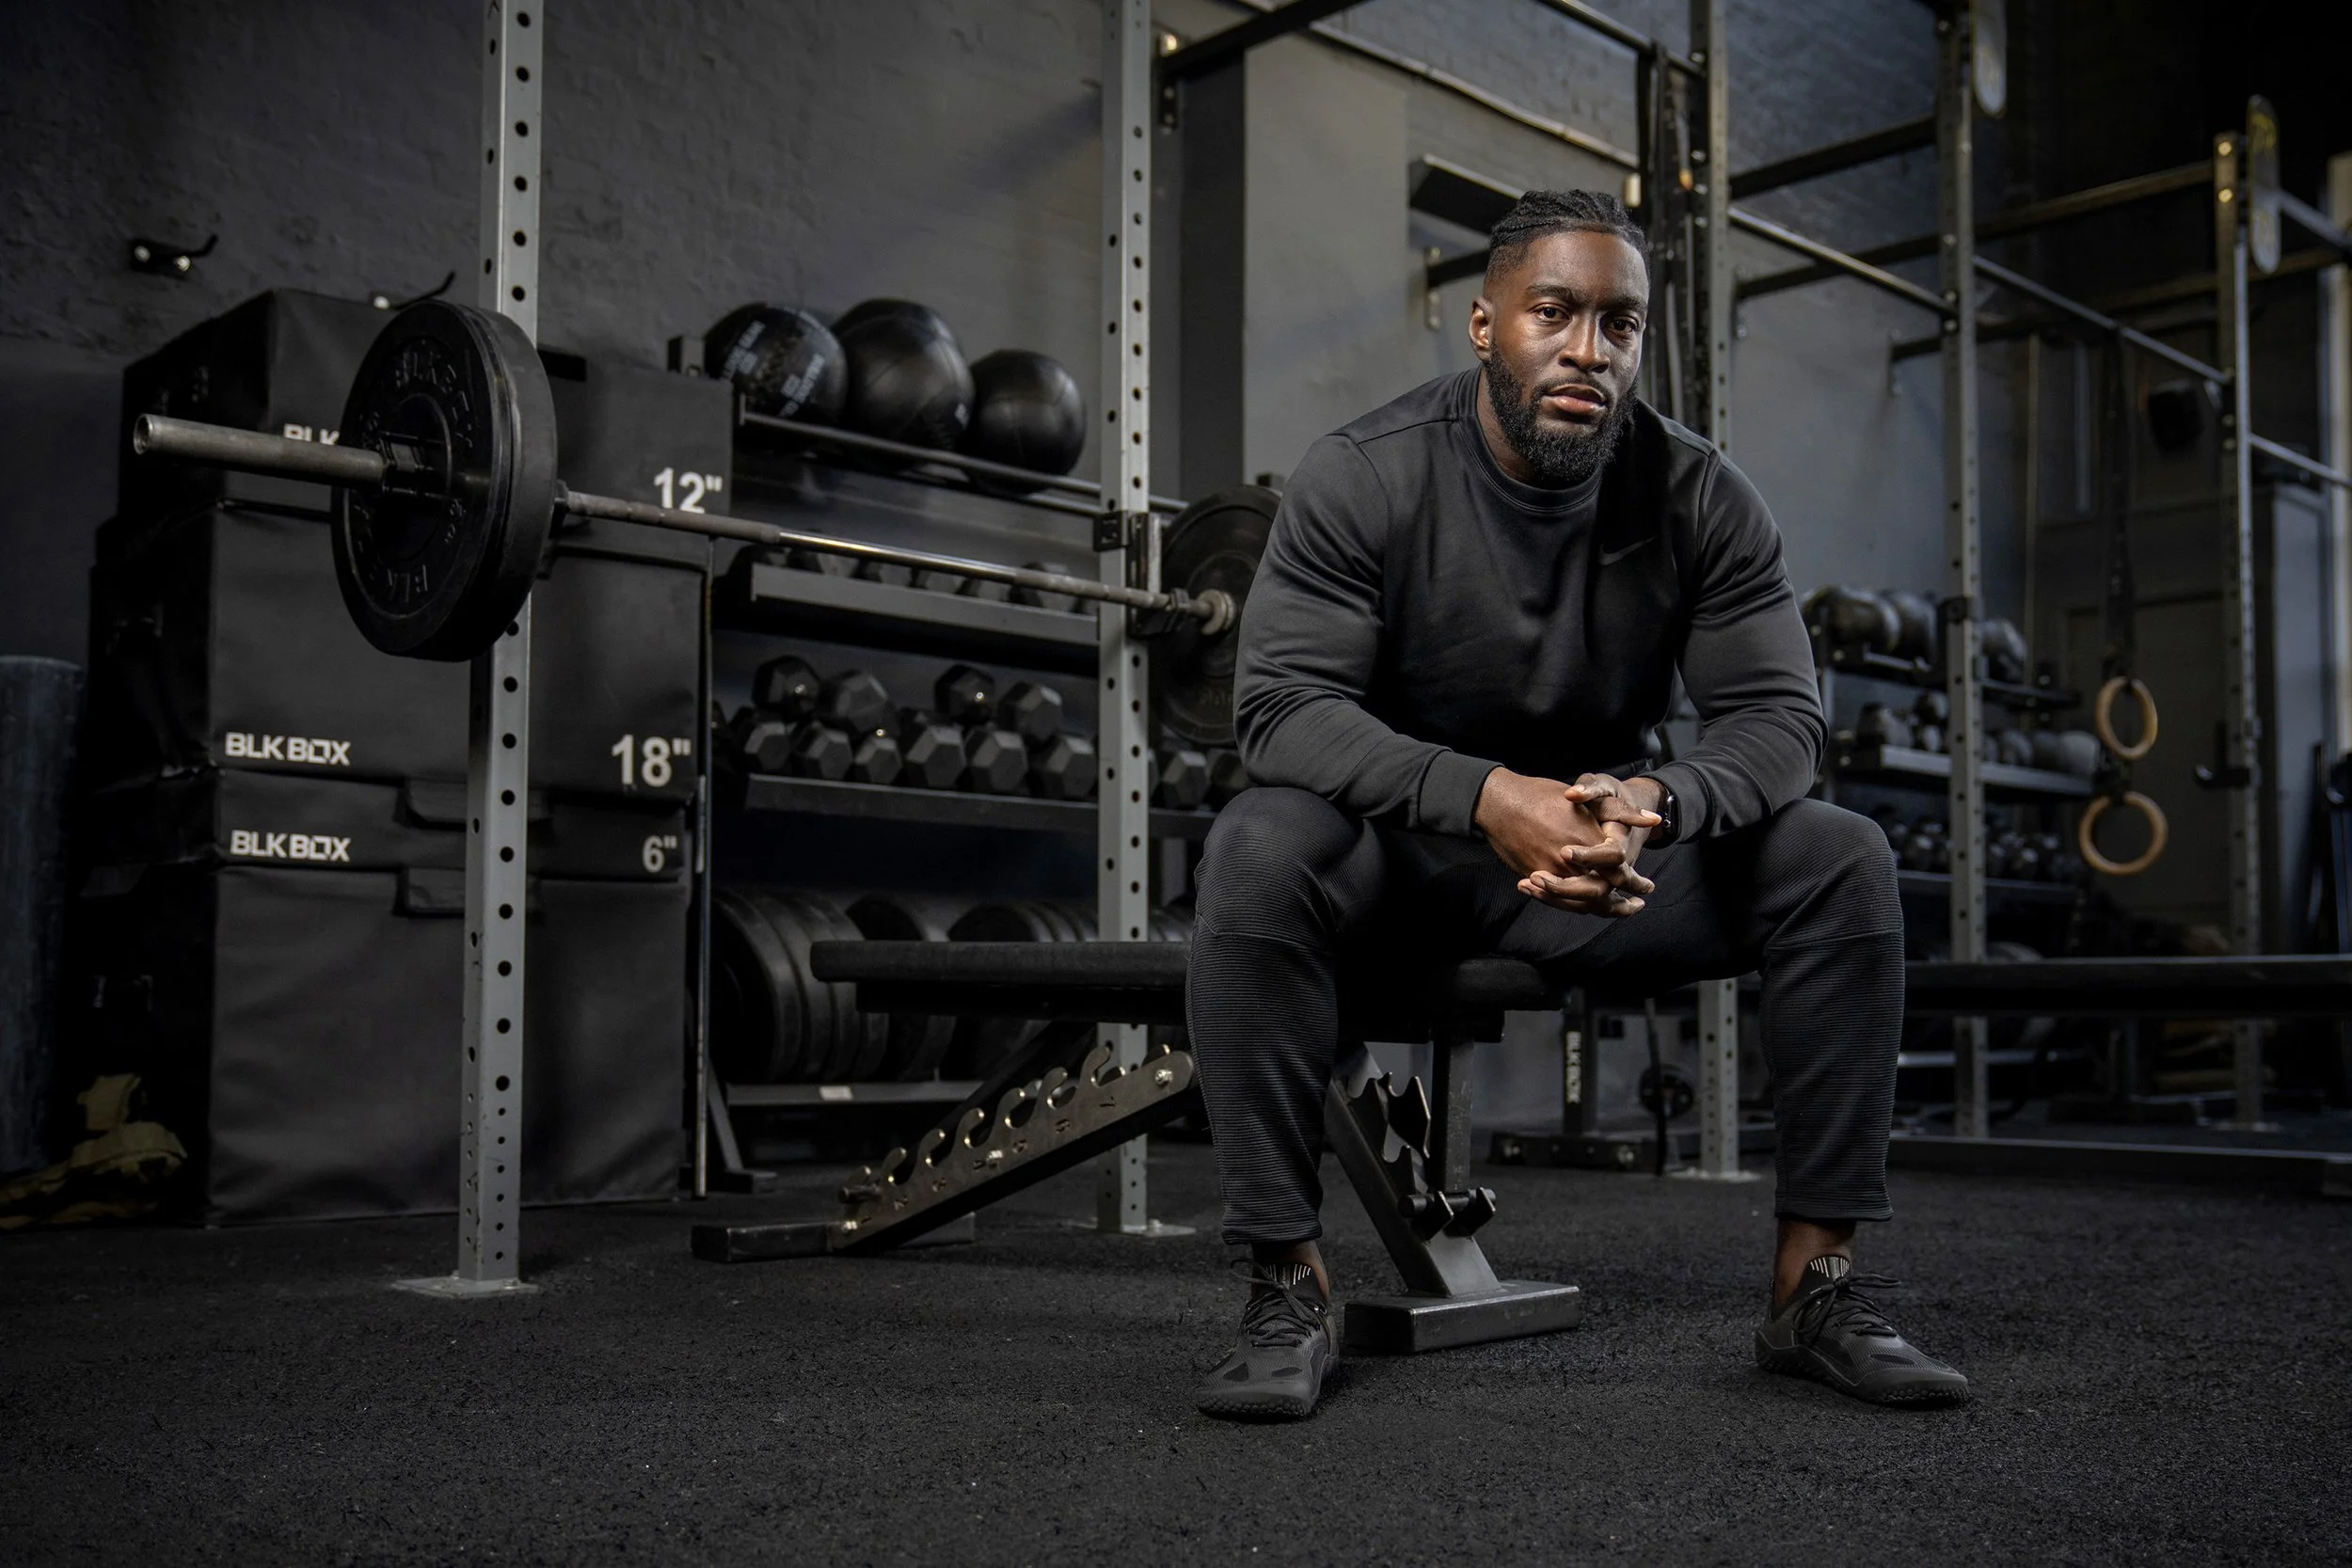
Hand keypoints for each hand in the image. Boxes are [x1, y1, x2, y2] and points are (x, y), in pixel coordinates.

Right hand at [1473, 769, 1657, 916]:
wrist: (1500, 802)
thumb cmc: (1542, 795)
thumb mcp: (1587, 797)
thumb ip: (1622, 812)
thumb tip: (1653, 821)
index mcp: (1588, 840)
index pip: (1619, 871)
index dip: (1634, 883)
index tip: (1647, 889)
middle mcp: (1570, 861)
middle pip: (1602, 893)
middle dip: (1621, 905)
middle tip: (1636, 904)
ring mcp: (1551, 871)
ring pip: (1581, 901)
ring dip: (1601, 908)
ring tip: (1618, 908)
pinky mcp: (1534, 876)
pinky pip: (1558, 900)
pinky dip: (1574, 904)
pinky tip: (1584, 903)